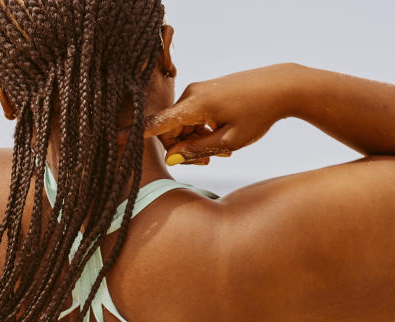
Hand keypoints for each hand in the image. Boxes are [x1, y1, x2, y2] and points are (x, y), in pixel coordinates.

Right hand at [138, 63, 301, 165]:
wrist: (281, 86)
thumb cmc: (259, 113)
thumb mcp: (230, 139)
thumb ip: (198, 149)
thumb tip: (172, 158)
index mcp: (195, 105)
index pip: (157, 123)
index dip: (135, 134)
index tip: (113, 140)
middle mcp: (192, 94)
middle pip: (170, 129)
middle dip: (182, 148)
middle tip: (208, 161)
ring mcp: (198, 90)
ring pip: (182, 123)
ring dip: (195, 140)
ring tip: (222, 152)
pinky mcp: (205, 91)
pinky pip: (192, 115)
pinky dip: (201, 129)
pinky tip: (221, 138)